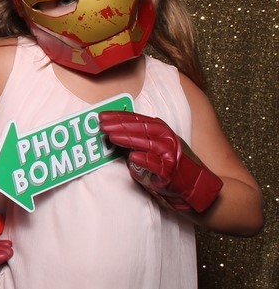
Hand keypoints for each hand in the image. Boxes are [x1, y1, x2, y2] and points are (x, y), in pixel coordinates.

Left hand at [100, 110, 222, 212]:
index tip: (103, 115)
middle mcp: (169, 141)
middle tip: (102, 123)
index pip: (139, 121)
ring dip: (129, 139)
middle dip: (120, 125)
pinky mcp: (174, 174)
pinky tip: (132, 157)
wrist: (203, 191)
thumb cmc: (177, 170)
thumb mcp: (161, 150)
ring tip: (111, 135)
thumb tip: (115, 135)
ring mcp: (172, 156)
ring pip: (148, 144)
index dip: (120, 117)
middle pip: (142, 129)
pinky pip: (158, 166)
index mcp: (165, 133)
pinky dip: (146, 161)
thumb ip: (142, 142)